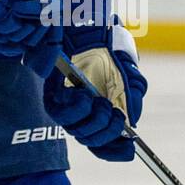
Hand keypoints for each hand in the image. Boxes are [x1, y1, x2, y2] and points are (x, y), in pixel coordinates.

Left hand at [43, 40, 146, 161]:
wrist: (90, 33)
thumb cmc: (108, 55)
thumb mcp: (129, 79)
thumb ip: (132, 100)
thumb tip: (133, 123)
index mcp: (99, 116)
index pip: (104, 145)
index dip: (116, 152)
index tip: (132, 151)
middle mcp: (81, 116)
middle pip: (92, 142)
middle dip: (109, 132)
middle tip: (116, 115)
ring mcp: (66, 109)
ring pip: (79, 133)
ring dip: (96, 121)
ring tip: (102, 103)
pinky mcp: (52, 100)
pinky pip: (63, 117)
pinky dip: (78, 110)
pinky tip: (85, 97)